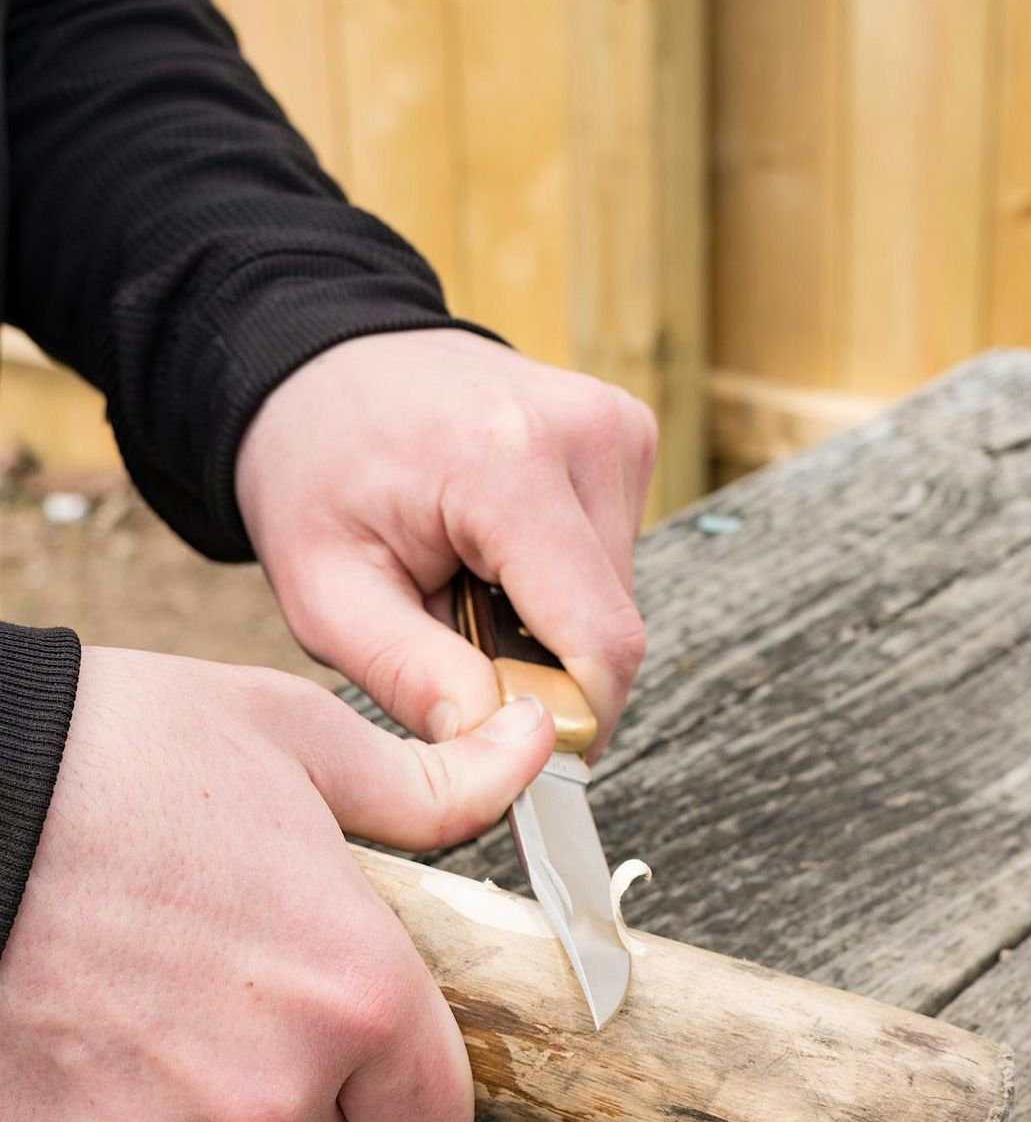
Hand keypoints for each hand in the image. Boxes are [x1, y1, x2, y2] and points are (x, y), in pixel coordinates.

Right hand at [0, 648, 552, 1121]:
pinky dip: (115, 1082)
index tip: (402, 1070)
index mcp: (354, 996)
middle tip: (245, 946)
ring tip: (151, 953)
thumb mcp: (301, 741)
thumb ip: (434, 784)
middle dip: (305, 1054)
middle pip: (322, 1118)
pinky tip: (86, 991)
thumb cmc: (120, 754)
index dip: (423, 1101)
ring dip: (205, 1067)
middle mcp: (267, 1088)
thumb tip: (532, 748)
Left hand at [235, 329, 657, 754]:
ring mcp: (614, 427)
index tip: (519, 756)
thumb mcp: (322, 593)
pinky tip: (493, 555)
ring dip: (549, 627)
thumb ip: (409, 675)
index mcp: (508, 467)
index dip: (575, 722)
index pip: (600, 640)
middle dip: (545, 670)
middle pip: (611, 627)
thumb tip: (498, 748)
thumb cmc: (315, 474)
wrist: (320, 365)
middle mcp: (585, 433)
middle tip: (454, 648)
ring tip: (465, 588)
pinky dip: (557, 584)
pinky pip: (611, 558)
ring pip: (616, 599)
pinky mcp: (624, 434)